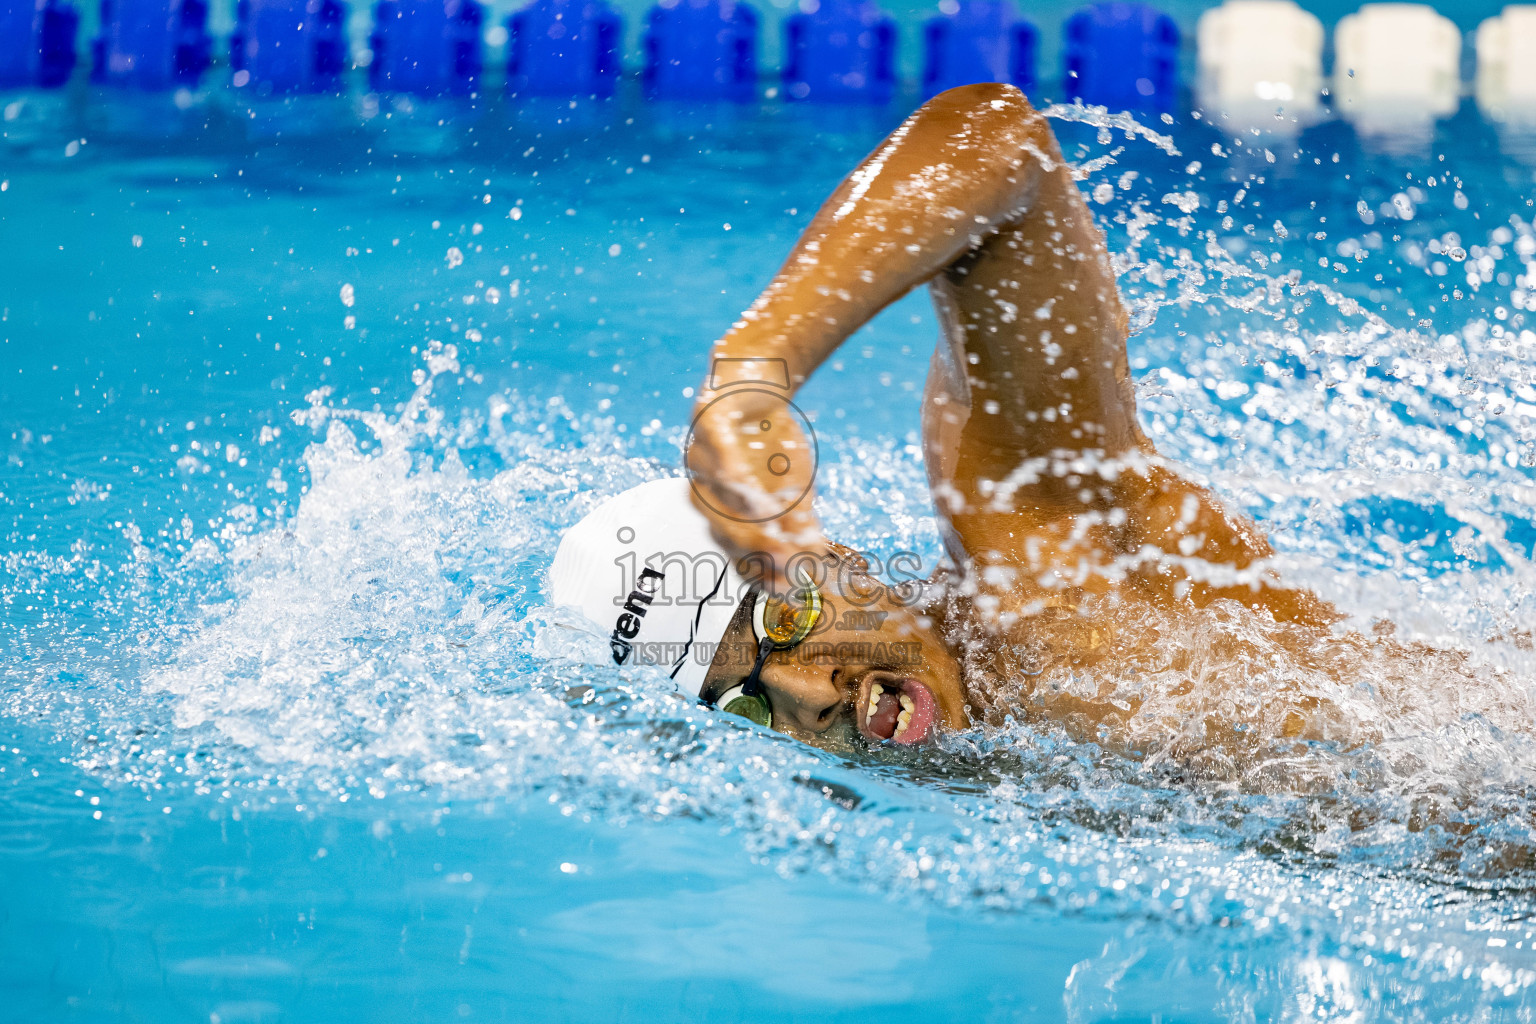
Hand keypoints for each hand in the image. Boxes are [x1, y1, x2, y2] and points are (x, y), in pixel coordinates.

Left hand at [685, 385, 828, 590]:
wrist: (757, 377)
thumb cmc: (771, 437)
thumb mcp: (794, 482)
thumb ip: (798, 517)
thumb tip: (817, 553)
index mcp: (722, 513)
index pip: (736, 553)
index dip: (760, 573)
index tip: (788, 589)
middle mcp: (703, 491)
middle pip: (725, 531)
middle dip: (759, 549)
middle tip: (788, 563)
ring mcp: (700, 458)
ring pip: (715, 498)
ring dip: (745, 519)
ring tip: (773, 534)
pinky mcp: (706, 422)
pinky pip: (717, 451)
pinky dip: (729, 471)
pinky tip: (744, 485)